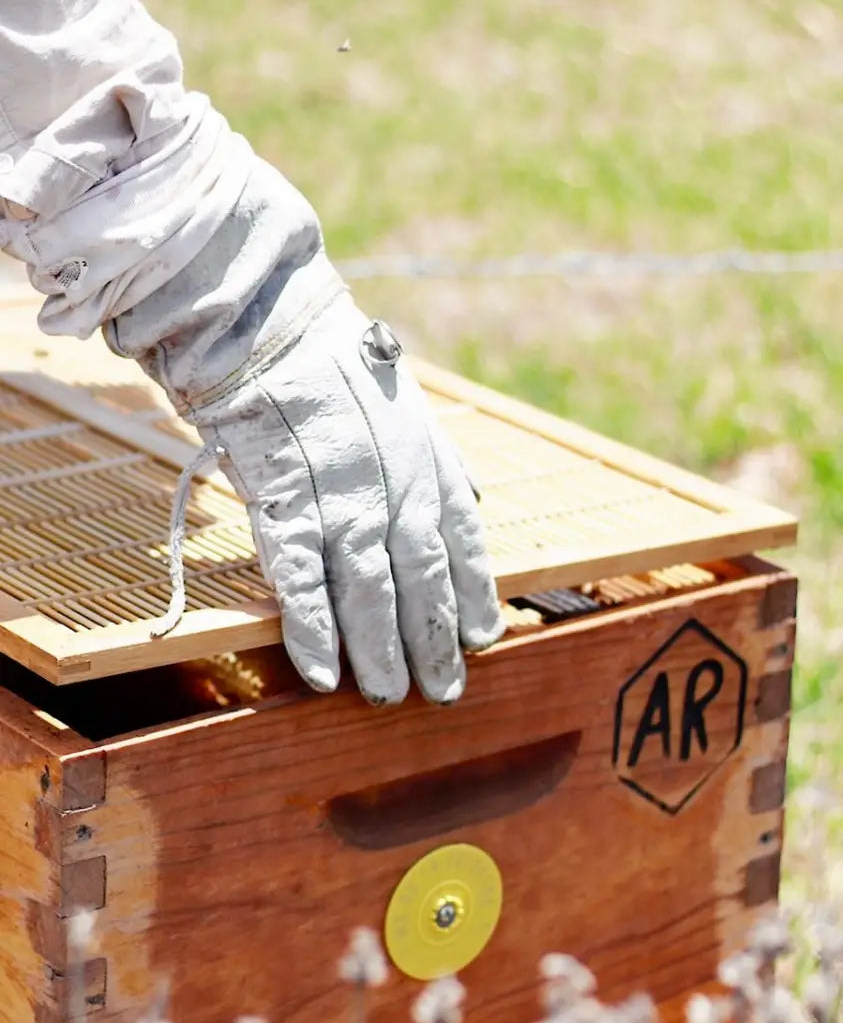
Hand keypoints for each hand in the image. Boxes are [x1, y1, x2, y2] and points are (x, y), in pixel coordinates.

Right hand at [188, 294, 504, 703]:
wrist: (269, 326)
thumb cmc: (334, 366)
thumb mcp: (409, 405)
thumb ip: (441, 461)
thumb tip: (475, 501)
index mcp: (427, 463)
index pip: (462, 544)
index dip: (475, 595)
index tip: (483, 639)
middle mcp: (394, 487)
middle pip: (422, 581)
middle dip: (434, 641)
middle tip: (444, 692)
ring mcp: (340, 497)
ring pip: (369, 591)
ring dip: (381, 650)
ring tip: (391, 696)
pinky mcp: (283, 502)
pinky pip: (301, 578)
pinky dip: (313, 628)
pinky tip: (323, 671)